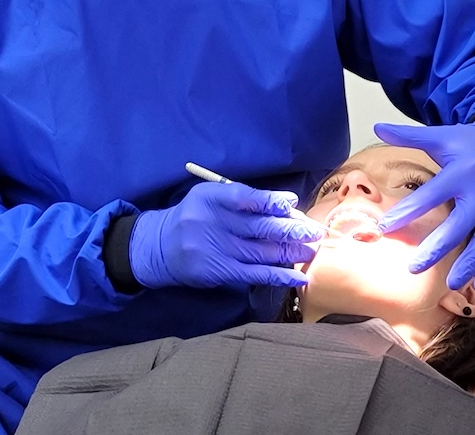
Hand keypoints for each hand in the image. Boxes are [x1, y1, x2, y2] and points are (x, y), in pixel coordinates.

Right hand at [130, 181, 320, 289]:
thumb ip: (240, 198)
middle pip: (258, 226)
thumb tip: (284, 206)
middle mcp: (211, 222)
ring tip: (311, 250)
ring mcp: (214, 249)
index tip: (292, 204)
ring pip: (260, 251)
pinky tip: (297, 276)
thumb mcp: (208, 198)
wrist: (160, 247)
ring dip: (290, 252)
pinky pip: (254, 274)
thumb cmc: (193, 218)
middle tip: (314, 231)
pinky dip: (278, 276)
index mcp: (209, 198)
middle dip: (290, 229)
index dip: (271, 201)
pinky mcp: (218, 271)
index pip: (245, 198)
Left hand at [374, 111, 474, 289]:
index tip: (385, 228)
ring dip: (469, 264)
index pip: (432, 194)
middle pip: (459, 224)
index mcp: (463, 171)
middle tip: (414, 267)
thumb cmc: (472, 145)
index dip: (408, 211)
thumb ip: (410, 135)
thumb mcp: (442, 136)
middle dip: (437, 248)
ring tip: (449, 284)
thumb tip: (378, 126)